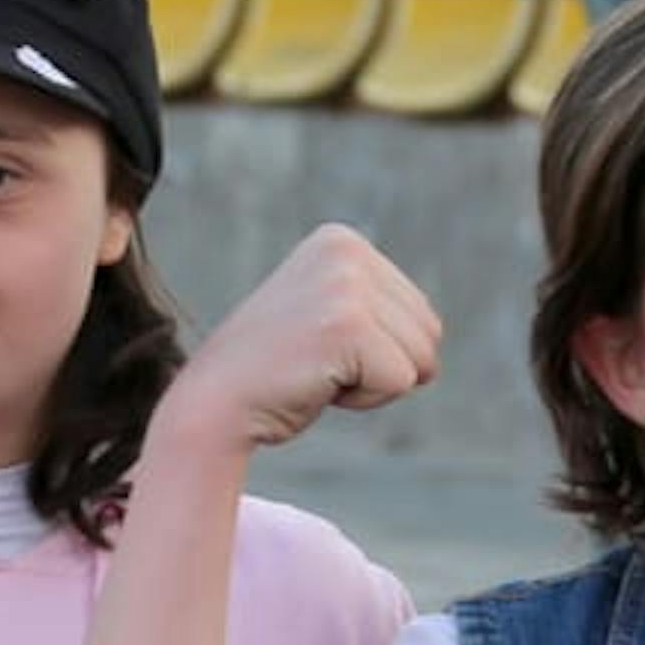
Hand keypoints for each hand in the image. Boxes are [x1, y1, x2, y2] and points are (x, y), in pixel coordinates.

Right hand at [166, 226, 443, 459]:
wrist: (213, 403)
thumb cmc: (272, 373)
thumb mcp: (324, 317)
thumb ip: (375, 310)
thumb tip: (432, 348)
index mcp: (340, 240)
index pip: (418, 311)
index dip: (376, 348)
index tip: (316, 346)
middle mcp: (346, 251)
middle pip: (429, 332)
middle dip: (381, 365)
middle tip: (316, 363)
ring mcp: (346, 286)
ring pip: (421, 359)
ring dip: (372, 383)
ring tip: (315, 371)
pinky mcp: (348, 326)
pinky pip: (400, 382)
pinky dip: (363, 400)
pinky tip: (315, 385)